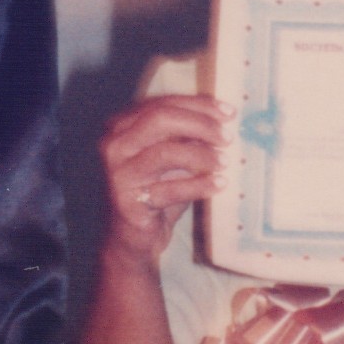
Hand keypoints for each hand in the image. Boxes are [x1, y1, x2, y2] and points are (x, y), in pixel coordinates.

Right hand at [100, 93, 222, 265]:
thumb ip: (187, 137)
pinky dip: (199, 186)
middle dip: (199, 124)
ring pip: (165, 152)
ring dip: (201, 155)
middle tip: (226, 137)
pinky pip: (170, 189)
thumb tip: (222, 117)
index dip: (198, 105)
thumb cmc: (156, 193)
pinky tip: (220, 184)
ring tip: (224, 162)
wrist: (133, 239)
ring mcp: (119, 174)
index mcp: (122, 127)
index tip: (229, 113)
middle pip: (160, 119)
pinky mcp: (129, 202)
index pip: (162, 104)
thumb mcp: (172, 159)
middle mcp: (115, 145)